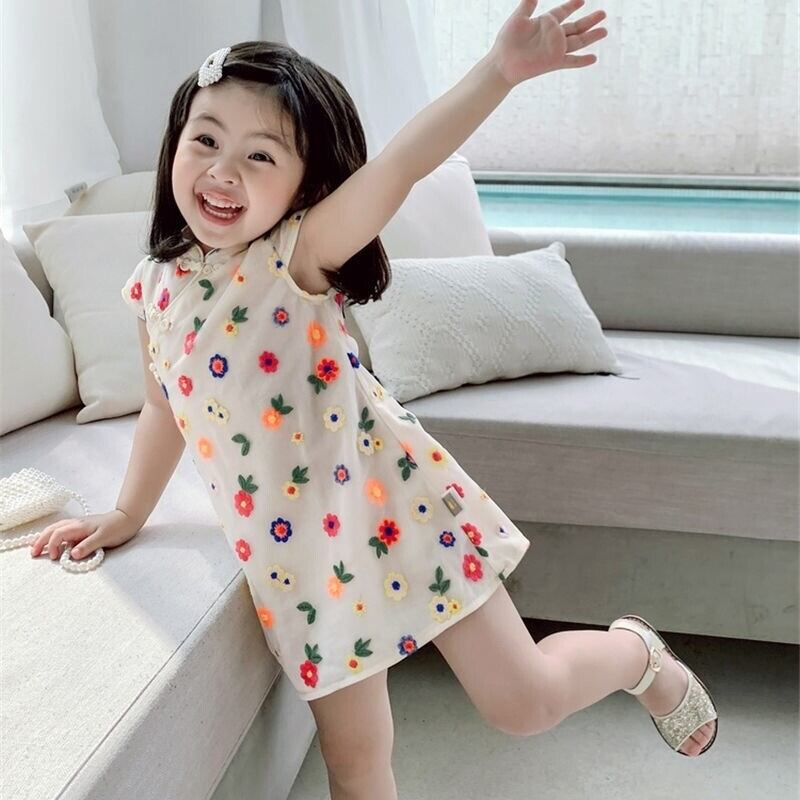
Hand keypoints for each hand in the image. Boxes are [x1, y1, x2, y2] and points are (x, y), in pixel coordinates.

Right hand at [30, 509, 139, 560]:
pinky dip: (53, 535)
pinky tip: (52, 540)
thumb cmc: (118, 528)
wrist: (128, 518)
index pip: (59, 534)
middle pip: (52, 530)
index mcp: (79, 526)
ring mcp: (78, 525)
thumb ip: (88, 546)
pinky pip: (63, 530)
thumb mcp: (104, 538)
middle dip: (41, 540)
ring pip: (56, 528)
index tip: (55, 558)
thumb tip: (73, 555)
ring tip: (34, 546)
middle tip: (33, 553)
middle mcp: (76, 524)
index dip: (53, 546)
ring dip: (44, 537)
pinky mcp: (82, 528)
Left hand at [489, 0, 607, 86]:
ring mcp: (555, 49)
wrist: (502, 63)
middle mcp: (553, 36)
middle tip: (603, 13)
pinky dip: (582, 61)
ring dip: (591, 37)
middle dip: (589, 20)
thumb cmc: (507, 41)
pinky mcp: (554, 62)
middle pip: (576, 26)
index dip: (572, 5)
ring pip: (578, 41)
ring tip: (604, 31)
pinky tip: (594, 59)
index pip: (563, 12)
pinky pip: (571, 62)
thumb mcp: (518, 17)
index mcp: (545, 23)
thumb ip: (528, 3)